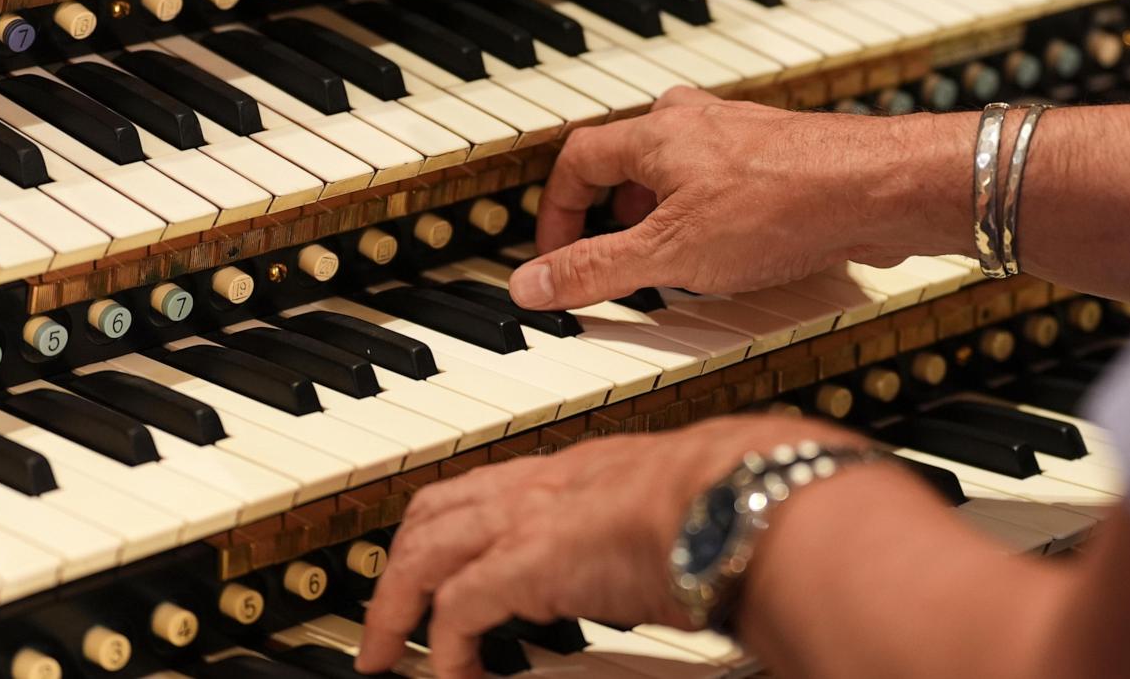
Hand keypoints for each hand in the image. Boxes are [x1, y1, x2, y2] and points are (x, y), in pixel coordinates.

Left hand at [355, 415, 866, 678]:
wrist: (744, 495)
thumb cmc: (740, 496)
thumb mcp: (686, 507)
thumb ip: (667, 528)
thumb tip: (693, 562)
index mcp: (581, 470)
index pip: (494, 485)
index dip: (457, 521)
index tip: (444, 556)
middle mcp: (542, 485)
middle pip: (436, 508)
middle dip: (401, 556)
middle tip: (388, 607)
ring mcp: (528, 520)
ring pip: (424, 550)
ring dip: (393, 603)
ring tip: (385, 651)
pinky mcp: (526, 566)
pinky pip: (454, 608)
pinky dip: (442, 647)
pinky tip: (450, 676)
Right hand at [508, 87, 971, 310]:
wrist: (879, 189)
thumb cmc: (783, 207)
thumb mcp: (669, 254)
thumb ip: (595, 270)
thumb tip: (529, 284)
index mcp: (655, 133)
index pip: (578, 159)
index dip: (557, 210)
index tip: (555, 252)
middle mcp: (695, 121)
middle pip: (627, 156)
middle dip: (609, 209)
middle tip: (609, 250)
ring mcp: (741, 133)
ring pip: (677, 165)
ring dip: (660, 209)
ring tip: (667, 255)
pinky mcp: (781, 153)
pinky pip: (722, 177)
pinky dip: (706, 210)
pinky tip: (730, 248)